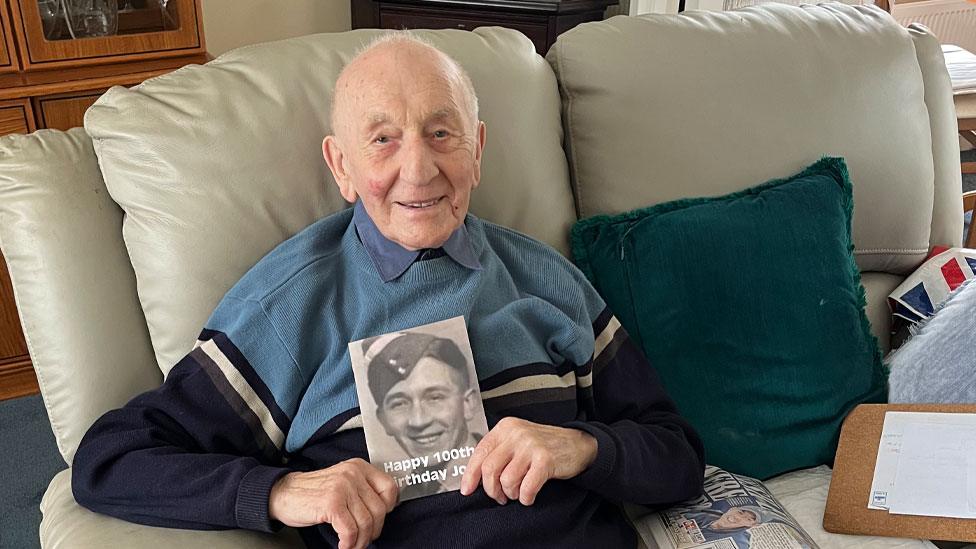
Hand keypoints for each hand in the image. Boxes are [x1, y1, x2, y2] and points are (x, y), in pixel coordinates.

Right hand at [268, 458, 397, 548]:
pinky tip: (343, 545)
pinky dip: (349, 543)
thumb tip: (385, 510)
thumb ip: (363, 490)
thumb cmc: (313, 492)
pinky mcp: (331, 503)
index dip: (388, 508)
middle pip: (379, 510)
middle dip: (373, 531)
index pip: (390, 487)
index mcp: (359, 467)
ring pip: (366, 523)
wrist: (283, 493)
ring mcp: (342, 487)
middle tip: (364, 539)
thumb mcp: (343, 482)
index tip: (379, 519)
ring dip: (360, 541)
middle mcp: (353, 473)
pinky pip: (350, 530)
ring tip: (352, 544)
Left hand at [459, 417, 597, 505]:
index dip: (470, 475)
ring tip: (519, 492)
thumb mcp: (517, 441)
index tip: (467, 490)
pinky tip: (529, 495)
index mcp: (505, 428)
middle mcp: (516, 434)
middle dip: (492, 489)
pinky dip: (526, 497)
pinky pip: (526, 487)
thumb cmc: (544, 446)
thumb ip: (498, 453)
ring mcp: (531, 445)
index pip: (479, 453)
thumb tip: (475, 478)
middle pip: (489, 469)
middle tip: (500, 496)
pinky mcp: (545, 459)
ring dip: (511, 493)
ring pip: (506, 480)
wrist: (577, 445)